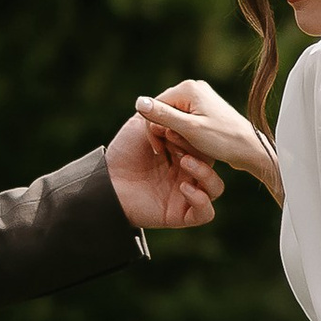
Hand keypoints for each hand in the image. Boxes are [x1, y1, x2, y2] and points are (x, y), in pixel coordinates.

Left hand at [105, 105, 221, 230]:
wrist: (105, 180)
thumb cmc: (122, 152)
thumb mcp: (141, 125)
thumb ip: (161, 113)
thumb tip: (178, 105)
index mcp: (182, 153)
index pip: (204, 145)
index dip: (194, 136)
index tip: (173, 130)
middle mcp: (187, 174)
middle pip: (212, 164)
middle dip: (200, 152)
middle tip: (177, 145)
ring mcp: (185, 195)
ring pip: (216, 188)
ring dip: (206, 174)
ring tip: (184, 163)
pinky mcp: (181, 215)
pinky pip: (205, 212)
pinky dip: (200, 200)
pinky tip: (183, 188)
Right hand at [137, 78, 281, 205]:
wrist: (250, 148)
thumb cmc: (222, 139)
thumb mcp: (189, 129)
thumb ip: (163, 115)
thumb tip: (138, 101)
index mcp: (188, 88)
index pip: (155, 106)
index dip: (154, 128)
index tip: (161, 149)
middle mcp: (193, 89)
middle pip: (164, 111)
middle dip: (167, 132)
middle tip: (179, 150)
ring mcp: (200, 99)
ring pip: (173, 119)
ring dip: (176, 136)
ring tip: (190, 148)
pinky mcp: (204, 110)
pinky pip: (184, 122)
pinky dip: (185, 135)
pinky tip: (195, 146)